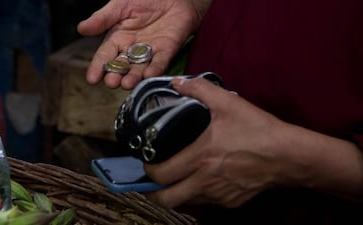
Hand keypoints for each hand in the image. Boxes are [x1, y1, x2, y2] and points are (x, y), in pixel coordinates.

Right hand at [77, 0, 210, 88]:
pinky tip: (148, 75)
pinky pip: (160, 62)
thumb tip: (81, 28)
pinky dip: (155, 69)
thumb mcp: (119, 5)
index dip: (98, 67)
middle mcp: (132, 49)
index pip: (105, 56)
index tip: (92, 79)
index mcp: (118, 39)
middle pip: (122, 66)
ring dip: (134, 77)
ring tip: (127, 83)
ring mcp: (150, 52)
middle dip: (116, 75)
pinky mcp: (167, 51)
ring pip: (139, 68)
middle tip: (112, 82)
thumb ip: (103, 19)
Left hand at [143, 77, 362, 207]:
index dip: (148, 172)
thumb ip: (199, 89)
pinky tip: (203, 180)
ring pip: (186, 203)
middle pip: (167, 200)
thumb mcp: (228, 103)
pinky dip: (198, 195)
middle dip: (154, 192)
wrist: (288, 155)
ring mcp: (219, 196)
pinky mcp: (232, 202)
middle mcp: (205, 181)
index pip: (161, 175)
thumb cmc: (256, 128)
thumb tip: (176, 82)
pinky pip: (207, 204)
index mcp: (199, 157)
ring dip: (176, 193)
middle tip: (155, 179)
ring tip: (176, 179)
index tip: (148, 163)